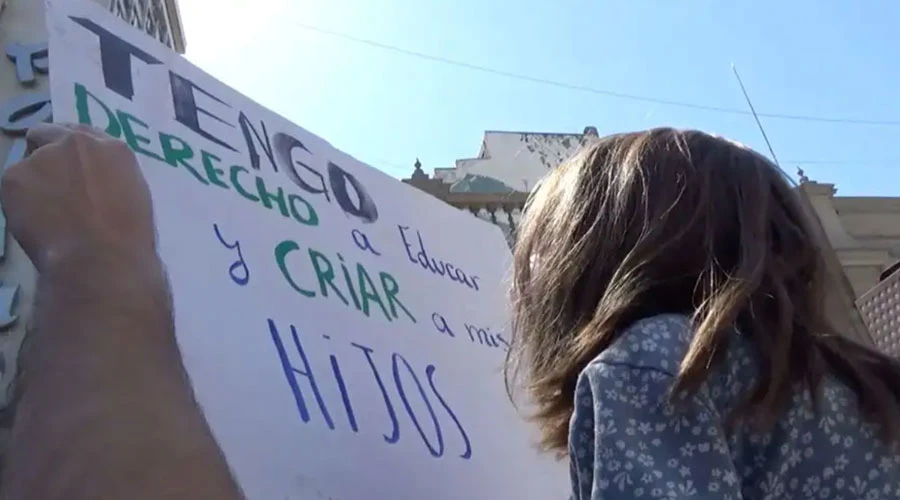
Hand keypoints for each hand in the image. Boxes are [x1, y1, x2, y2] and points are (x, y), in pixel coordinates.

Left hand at [1, 123, 155, 271]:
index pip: (87, 135)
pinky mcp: (15, 175)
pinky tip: (35, 222)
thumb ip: (111, 178)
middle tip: (51, 183)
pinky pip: (13, 185)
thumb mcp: (134, 197)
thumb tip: (93, 183)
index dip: (76, 152)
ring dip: (35, 180)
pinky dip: (19, 201)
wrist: (100, 257)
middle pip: (49, 134)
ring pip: (29, 162)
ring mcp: (43, 156)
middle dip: (47, 152)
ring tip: (46, 213)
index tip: (74, 168)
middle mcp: (77, 142)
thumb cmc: (128, 237)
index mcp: (113, 149)